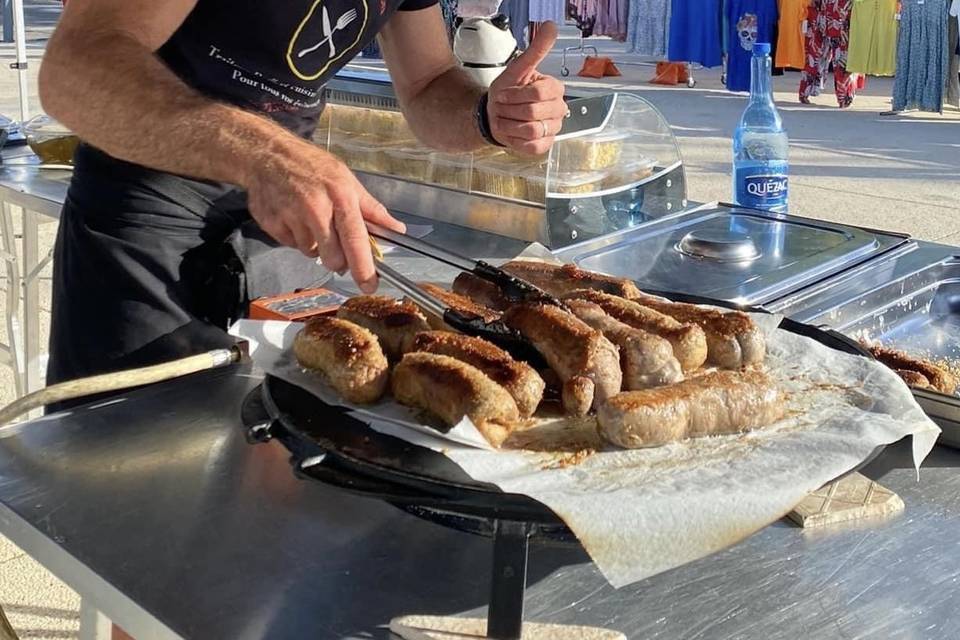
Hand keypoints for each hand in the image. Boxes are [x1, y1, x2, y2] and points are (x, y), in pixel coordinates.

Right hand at [245, 139, 404, 292]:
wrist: (267, 154)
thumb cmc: (312, 165)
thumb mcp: (347, 180)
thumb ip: (372, 209)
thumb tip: (396, 228)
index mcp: (340, 197)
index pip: (356, 240)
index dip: (363, 267)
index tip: (369, 284)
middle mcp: (316, 209)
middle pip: (333, 257)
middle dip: (338, 259)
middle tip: (335, 241)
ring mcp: (291, 217)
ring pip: (312, 252)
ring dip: (315, 244)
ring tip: (310, 218)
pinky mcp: (272, 224)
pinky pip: (292, 245)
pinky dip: (296, 237)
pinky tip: (293, 216)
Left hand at [487, 21, 566, 155]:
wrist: (494, 116)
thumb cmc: (506, 92)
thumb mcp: (517, 69)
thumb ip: (535, 50)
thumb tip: (551, 26)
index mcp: (554, 89)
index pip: (540, 93)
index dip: (516, 95)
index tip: (503, 94)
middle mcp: (558, 109)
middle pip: (534, 112)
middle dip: (510, 109)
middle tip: (503, 107)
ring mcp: (553, 128)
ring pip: (533, 130)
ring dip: (511, 124)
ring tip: (505, 119)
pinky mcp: (545, 145)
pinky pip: (533, 145)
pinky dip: (516, 139)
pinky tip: (511, 132)